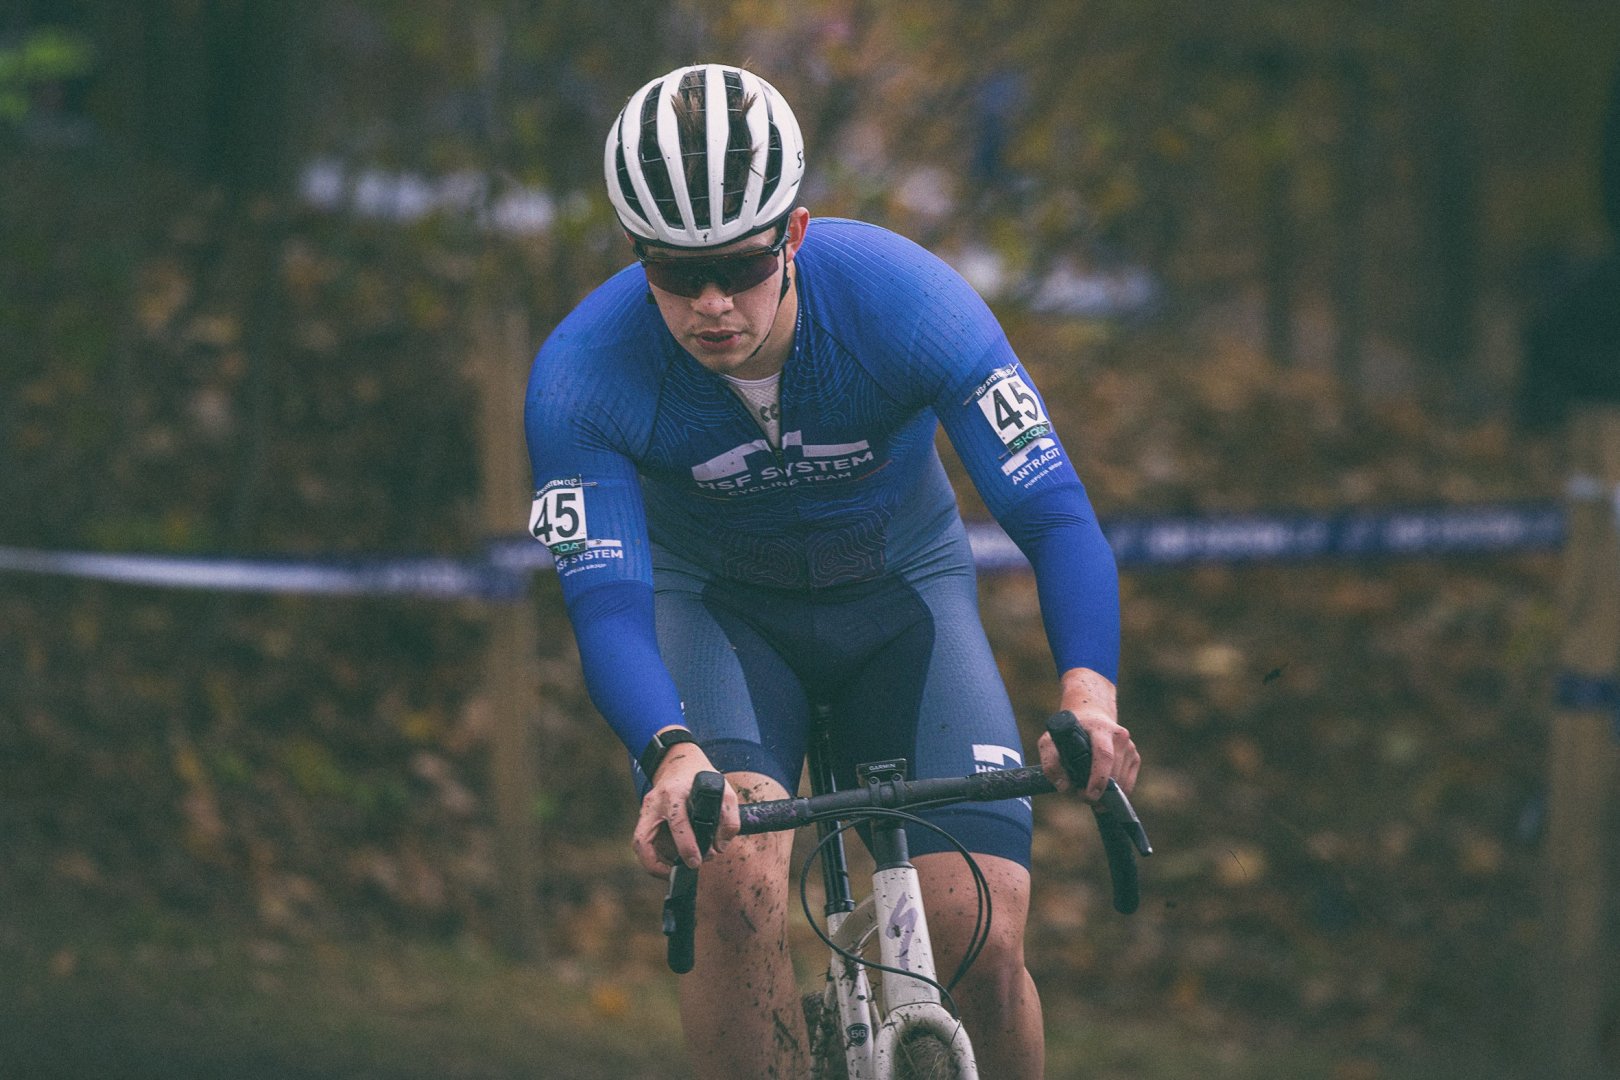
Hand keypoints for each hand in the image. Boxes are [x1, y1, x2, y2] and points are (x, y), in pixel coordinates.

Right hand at [631, 743, 741, 876]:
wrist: (678, 762)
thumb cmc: (701, 778)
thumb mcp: (724, 791)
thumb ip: (729, 820)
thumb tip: (720, 847)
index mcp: (675, 793)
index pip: (677, 823)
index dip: (686, 847)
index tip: (696, 861)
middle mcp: (655, 802)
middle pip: (644, 840)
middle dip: (659, 865)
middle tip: (681, 872)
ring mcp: (645, 810)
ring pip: (640, 845)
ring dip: (655, 864)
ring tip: (676, 869)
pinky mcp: (643, 818)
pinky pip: (643, 844)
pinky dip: (653, 858)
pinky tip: (670, 862)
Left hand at [1038, 667, 1139, 800]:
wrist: (1092, 714)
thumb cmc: (1069, 731)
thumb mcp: (1050, 740)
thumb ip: (1050, 764)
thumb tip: (1064, 787)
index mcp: (1100, 729)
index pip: (1104, 755)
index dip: (1098, 777)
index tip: (1090, 795)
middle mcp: (1119, 736)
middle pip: (1113, 773)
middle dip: (1098, 791)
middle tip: (1080, 796)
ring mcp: (1130, 747)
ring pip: (1122, 782)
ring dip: (1106, 794)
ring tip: (1088, 790)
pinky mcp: (1135, 757)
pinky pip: (1128, 784)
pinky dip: (1116, 793)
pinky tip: (1102, 789)